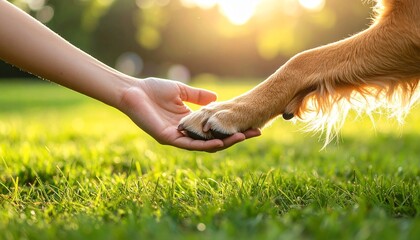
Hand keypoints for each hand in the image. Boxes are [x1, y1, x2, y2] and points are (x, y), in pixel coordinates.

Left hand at [119, 77, 260, 151]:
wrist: (132, 91)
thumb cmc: (152, 89)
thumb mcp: (181, 91)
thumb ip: (198, 96)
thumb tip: (216, 98)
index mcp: (189, 122)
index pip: (214, 128)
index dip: (232, 126)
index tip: (251, 122)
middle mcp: (185, 133)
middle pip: (214, 139)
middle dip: (235, 136)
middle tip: (255, 132)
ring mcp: (177, 137)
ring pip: (205, 144)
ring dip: (225, 142)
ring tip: (243, 137)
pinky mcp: (168, 138)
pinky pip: (190, 144)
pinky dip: (205, 144)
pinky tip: (220, 143)